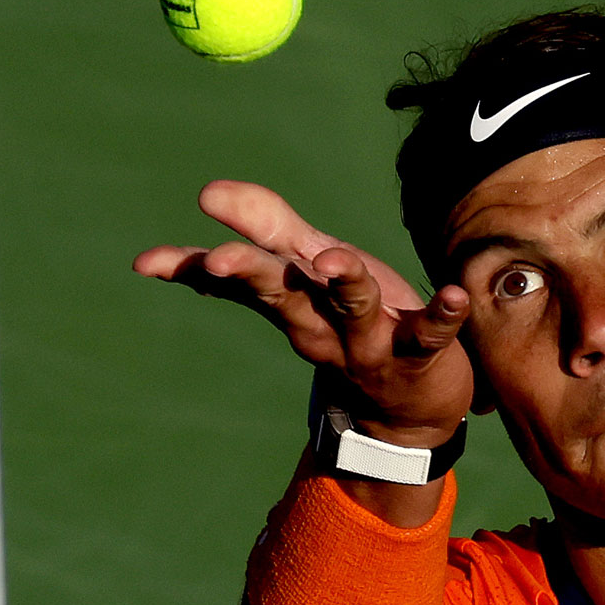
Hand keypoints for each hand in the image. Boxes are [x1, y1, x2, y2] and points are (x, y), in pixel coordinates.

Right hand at [134, 180, 472, 444]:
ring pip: (353, 312)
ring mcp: (370, 344)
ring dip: (345, 285)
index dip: (197, 267)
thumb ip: (267, 227)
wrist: (412, 410)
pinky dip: (442, 316)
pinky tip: (455, 294)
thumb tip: (206, 194)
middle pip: (283, 294)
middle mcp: (321, 326)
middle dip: (252, 274)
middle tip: (221, 260)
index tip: (149, 262)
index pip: (238, 279)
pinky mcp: (421, 357)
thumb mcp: (310, 269)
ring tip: (335, 260)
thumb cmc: (354, 323)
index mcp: (290, 302)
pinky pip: (431, 336)